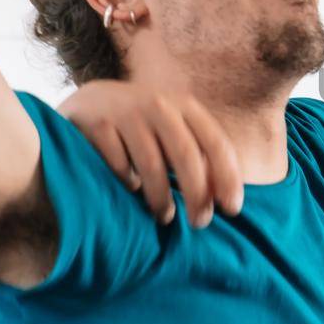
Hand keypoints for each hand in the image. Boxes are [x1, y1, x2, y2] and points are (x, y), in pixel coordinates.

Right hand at [59, 81, 243, 228]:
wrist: (91, 101)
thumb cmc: (145, 126)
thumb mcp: (174, 129)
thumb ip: (198, 154)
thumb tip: (224, 199)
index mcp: (185, 106)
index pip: (216, 143)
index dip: (228, 178)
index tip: (232, 209)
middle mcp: (158, 105)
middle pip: (185, 155)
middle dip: (196, 194)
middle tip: (199, 223)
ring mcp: (126, 112)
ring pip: (151, 165)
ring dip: (161, 198)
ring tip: (165, 217)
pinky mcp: (97, 124)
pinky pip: (119, 166)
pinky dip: (127, 183)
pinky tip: (131, 189)